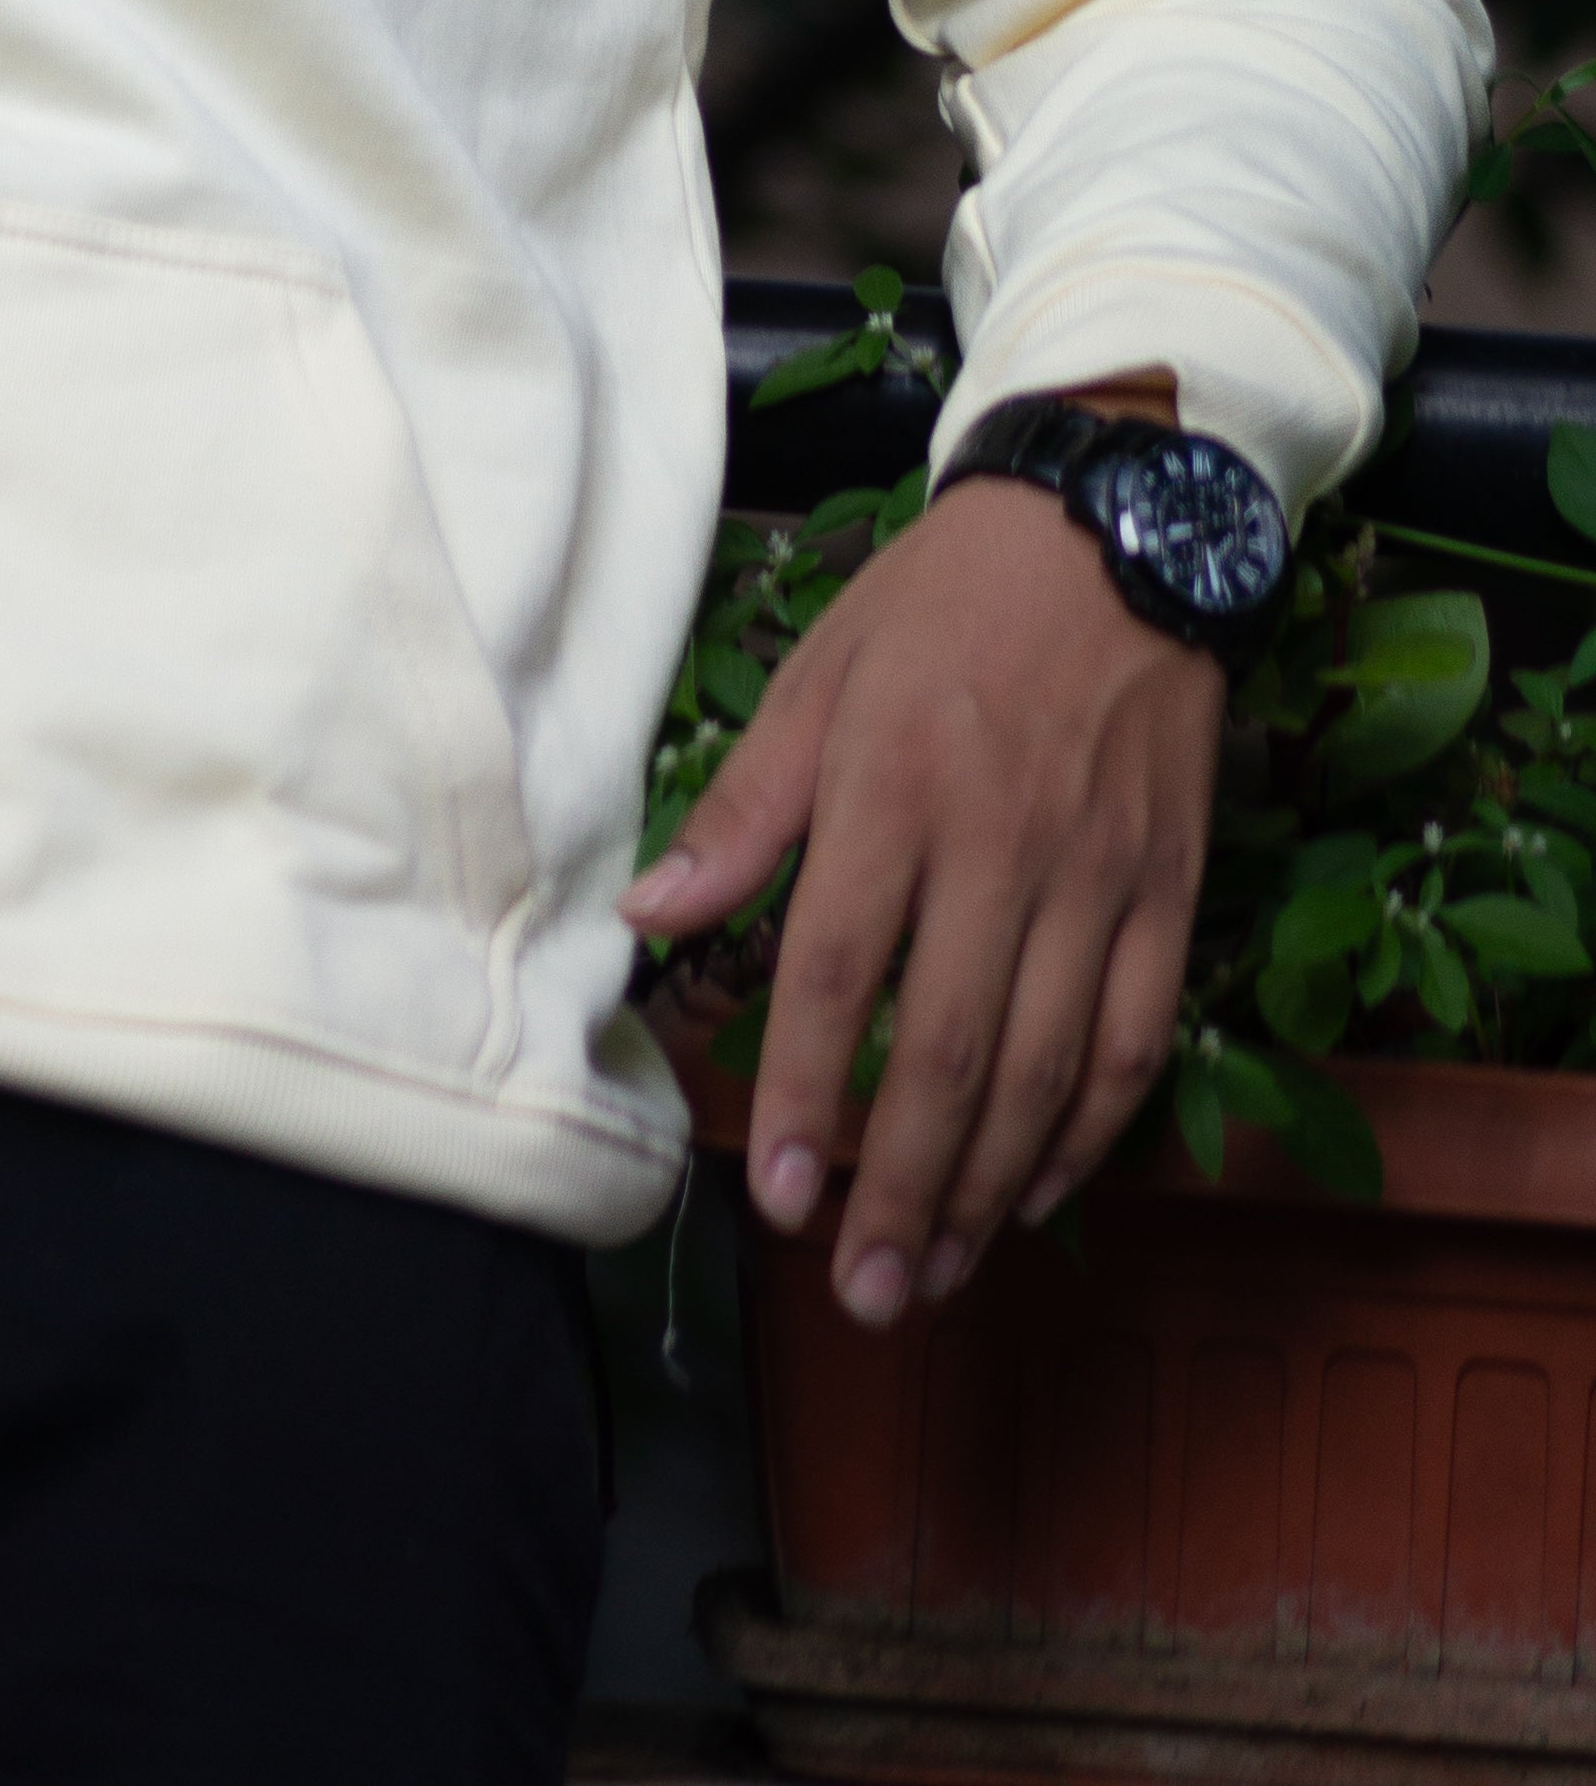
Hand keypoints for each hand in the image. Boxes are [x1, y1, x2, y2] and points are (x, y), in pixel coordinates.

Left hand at [622, 417, 1219, 1326]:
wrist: (1113, 533)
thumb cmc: (944, 605)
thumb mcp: (820, 674)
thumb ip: (743, 808)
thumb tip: (650, 917)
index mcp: (892, 787)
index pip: (837, 969)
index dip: (804, 1091)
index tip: (772, 1193)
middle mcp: (1000, 845)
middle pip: (947, 1051)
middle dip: (899, 1188)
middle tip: (862, 1289)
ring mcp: (1098, 876)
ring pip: (1046, 1069)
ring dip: (988, 1188)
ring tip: (935, 1270)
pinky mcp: (1172, 891)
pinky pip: (1136, 1040)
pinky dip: (1092, 1132)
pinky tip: (1040, 1190)